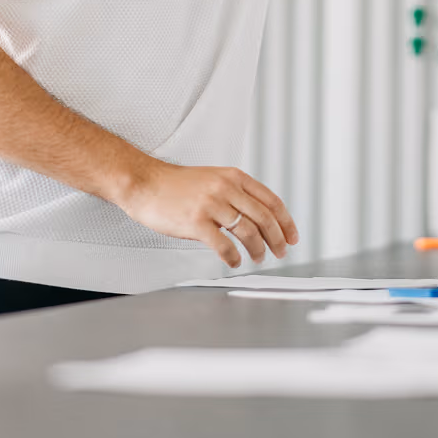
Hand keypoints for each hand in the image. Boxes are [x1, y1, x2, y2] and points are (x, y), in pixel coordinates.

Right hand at [117, 160, 298, 267]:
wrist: (145, 183)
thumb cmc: (177, 185)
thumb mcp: (213, 178)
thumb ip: (235, 193)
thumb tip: (259, 217)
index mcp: (233, 177)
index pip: (271, 200)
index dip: (286, 221)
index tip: (292, 236)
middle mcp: (225, 188)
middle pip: (264, 217)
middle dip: (277, 239)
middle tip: (280, 252)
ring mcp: (211, 204)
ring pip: (248, 231)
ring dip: (258, 249)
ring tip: (258, 258)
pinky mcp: (196, 221)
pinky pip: (224, 244)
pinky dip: (234, 256)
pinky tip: (235, 261)